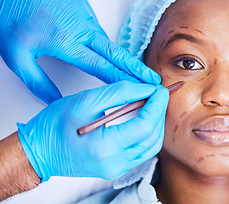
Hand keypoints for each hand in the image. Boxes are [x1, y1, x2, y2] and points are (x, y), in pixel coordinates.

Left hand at [0, 0, 159, 103]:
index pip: (103, 67)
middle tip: (152, 79)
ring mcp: (83, 14)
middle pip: (116, 53)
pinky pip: (96, 26)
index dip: (124, 80)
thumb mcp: (16, 57)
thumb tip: (55, 101)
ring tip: (130, 70)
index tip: (140, 87)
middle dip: (137, 68)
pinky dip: (100, 39)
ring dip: (117, 56)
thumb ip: (37, 83)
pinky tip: (99, 47)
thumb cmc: (9, 18)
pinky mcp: (82, 4)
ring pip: (105, 40)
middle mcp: (81, 27)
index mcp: (67, 42)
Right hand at [17, 81, 168, 180]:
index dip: (157, 105)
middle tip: (158, 94)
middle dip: (159, 113)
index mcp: (106, 147)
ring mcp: (116, 169)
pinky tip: (143, 118)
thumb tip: (146, 89)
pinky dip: (146, 133)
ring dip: (155, 124)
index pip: (145, 125)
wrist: (38, 152)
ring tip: (152, 104)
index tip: (161, 90)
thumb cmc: (53, 126)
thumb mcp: (86, 101)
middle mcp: (115, 163)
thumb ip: (120, 93)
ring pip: (150, 146)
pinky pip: (141, 151)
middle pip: (152, 137)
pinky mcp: (116, 168)